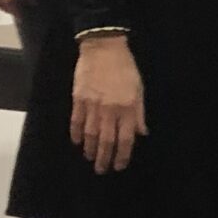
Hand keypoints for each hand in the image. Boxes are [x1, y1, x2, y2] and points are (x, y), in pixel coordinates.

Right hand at [70, 35, 145, 172]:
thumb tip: (141, 133)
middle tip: (102, 170)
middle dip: (104, 158)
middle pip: (106, 141)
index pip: (126, 138)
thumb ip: (139, 113)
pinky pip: (76, 121)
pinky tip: (77, 142)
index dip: (123, 154)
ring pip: (90, 134)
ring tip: (90, 158)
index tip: (120, 165)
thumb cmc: (125, 68)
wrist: (103, 47)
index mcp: (127, 108)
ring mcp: (92, 105)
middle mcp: (110, 110)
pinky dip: (76, 133)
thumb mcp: (139, 89)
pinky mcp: (78, 99)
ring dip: (90, 149)